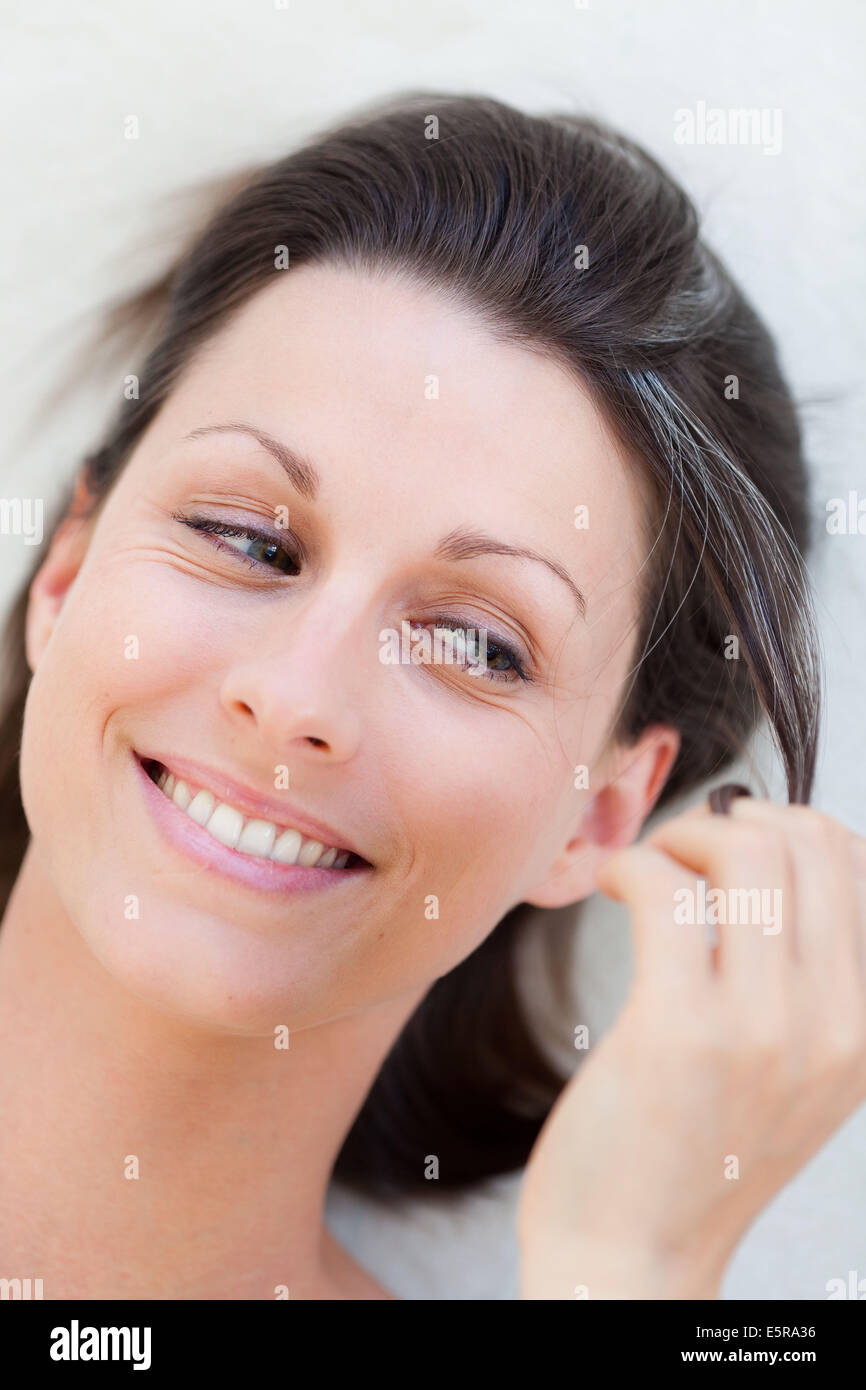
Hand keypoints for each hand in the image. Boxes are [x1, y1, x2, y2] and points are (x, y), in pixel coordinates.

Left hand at [517, 797, 865, 1298]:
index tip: (726, 844)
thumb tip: (778, 856)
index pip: (853, 863)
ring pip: (747, 852)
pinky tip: (612, 890)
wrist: (633, 1257)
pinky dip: (633, 867)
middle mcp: (835, 1025)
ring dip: (680, 837)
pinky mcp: (681, 1034)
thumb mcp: (790, 1072)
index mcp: (863, 1026)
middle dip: (731, 820)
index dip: (783, 825)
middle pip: (808, 842)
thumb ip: (804, 982)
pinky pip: (666, 893)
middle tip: (679, 853)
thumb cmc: (693, 1149)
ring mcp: (765, 1030)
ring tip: (647, 872)